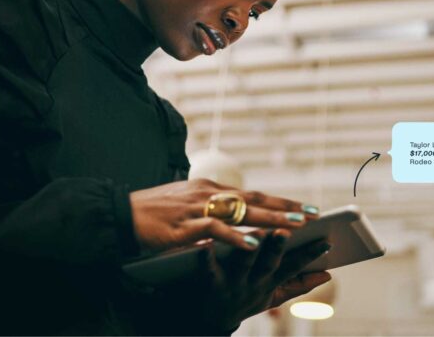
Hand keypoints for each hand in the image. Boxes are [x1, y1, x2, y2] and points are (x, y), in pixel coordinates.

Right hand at [129, 178, 318, 252]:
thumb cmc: (154, 212)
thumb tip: (238, 215)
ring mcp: (197, 208)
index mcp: (212, 189)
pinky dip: (237, 236)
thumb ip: (213, 208)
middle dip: (286, 208)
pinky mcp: (184, 226)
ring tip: (294, 226)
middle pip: (255, 200)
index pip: (254, 194)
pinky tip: (254, 244)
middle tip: (313, 215)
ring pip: (242, 212)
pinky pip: (216, 230)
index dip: (281, 201)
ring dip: (270, 219)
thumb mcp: (188, 205)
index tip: (306, 207)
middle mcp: (209, 194)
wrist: (120, 215)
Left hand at [152, 229, 332, 332]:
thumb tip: (328, 274)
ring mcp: (233, 284)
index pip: (294, 267)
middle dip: (278, 249)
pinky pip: (208, 271)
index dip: (310, 257)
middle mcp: (254, 283)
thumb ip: (299, 285)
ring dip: (250, 249)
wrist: (211, 319)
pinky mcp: (210, 283)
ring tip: (256, 232)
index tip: (326, 242)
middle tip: (286, 232)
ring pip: (242, 265)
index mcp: (271, 282)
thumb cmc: (246, 299)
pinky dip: (207, 259)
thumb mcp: (274, 296)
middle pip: (268, 265)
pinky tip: (206, 245)